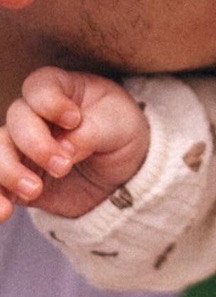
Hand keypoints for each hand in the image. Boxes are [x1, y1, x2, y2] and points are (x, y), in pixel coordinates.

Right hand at [0, 67, 149, 220]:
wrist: (124, 173)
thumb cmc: (121, 132)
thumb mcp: (118, 126)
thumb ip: (90, 133)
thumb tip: (64, 149)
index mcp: (62, 90)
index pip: (39, 86)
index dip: (50, 102)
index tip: (74, 120)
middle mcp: (35, 115)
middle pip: (16, 118)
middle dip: (36, 143)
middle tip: (64, 166)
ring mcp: (21, 147)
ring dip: (8, 171)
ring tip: (35, 191)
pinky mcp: (15, 179)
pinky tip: (5, 210)